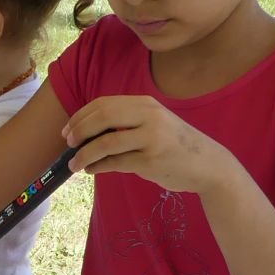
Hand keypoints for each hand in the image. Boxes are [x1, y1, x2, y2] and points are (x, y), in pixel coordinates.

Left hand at [63, 96, 233, 194]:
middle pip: (102, 118)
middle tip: (68, 144)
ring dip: (84, 155)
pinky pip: (116, 162)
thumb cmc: (173, 146)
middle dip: (79, 131)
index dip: (81, 116)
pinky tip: (92, 170)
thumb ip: (124, 124)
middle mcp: (149, 116)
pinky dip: (98, 167)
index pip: (104, 104)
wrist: (207, 164)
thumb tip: (85, 134)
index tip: (67, 130)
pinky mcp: (151, 160)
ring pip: (105, 143)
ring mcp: (151, 137)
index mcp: (145, 104)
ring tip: (74, 165)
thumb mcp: (152, 125)